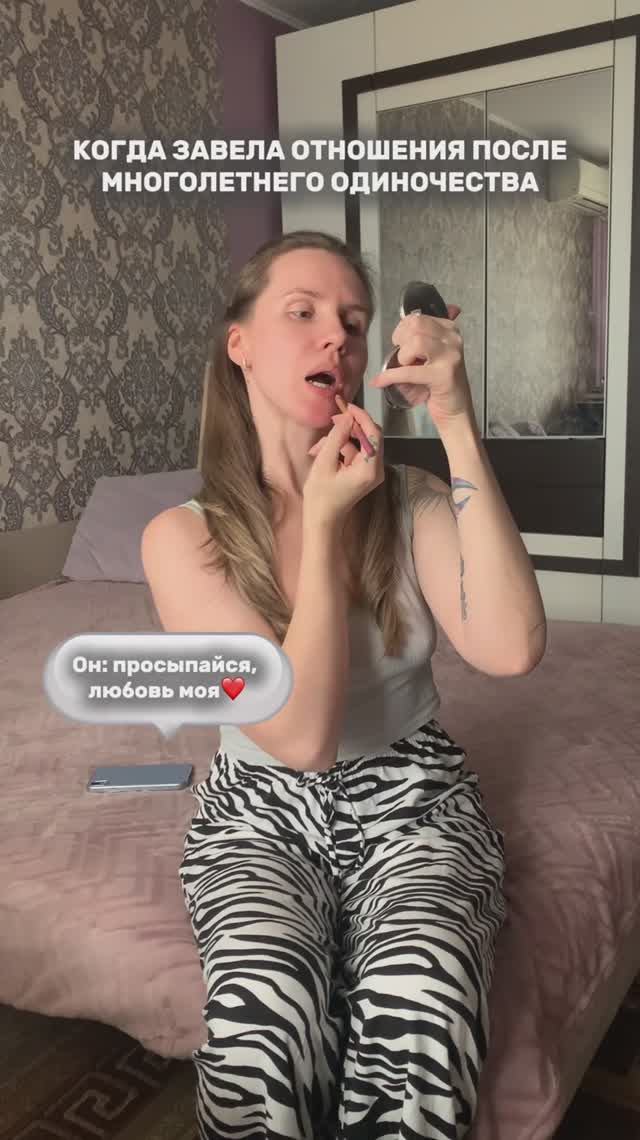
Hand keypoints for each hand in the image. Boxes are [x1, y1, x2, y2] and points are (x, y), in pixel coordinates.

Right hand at [303, 404, 383, 526]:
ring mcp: (372, 472)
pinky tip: (322, 453)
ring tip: (317, 448)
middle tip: (332, 419)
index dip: (362, 417)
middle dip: (351, 426)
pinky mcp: (365, 473)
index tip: (346, 406)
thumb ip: (337, 438)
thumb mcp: (324, 463)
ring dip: (340, 440)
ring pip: (360, 444)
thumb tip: (346, 417)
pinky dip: (341, 450)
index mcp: (370, 469)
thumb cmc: (321, 495)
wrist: (323, 520)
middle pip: (371, 436)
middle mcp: (377, 469)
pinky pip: (356, 453)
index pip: (374, 434)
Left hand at [369, 303, 474, 430]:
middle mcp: (453, 340)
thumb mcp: (433, 354)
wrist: (455, 411)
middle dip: (401, 340)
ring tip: (405, 367)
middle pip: (416, 326)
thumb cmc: (440, 383)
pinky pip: (409, 371)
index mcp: (450, 330)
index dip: (402, 329)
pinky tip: (379, 381)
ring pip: (415, 343)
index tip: (400, 343)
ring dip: (402, 356)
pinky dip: (390, 376)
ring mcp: (450, 357)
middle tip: (401, 356)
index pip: (418, 318)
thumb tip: (407, 320)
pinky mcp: (443, 375)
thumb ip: (423, 336)